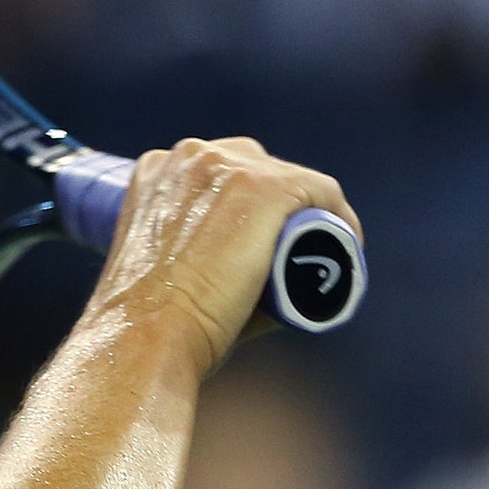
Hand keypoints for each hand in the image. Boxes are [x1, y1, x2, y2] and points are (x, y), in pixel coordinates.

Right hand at [95, 136, 362, 378]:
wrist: (145, 333)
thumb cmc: (145, 322)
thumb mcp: (155, 270)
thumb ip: (186, 259)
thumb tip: (238, 281)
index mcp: (156, 170)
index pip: (219, 175)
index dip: (245, 209)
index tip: (257, 245)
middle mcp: (191, 155)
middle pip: (257, 169)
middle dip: (277, 209)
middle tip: (289, 256)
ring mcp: (231, 167)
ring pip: (292, 182)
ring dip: (308, 216)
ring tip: (318, 260)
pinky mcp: (268, 187)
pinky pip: (323, 193)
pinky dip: (340, 221)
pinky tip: (343, 249)